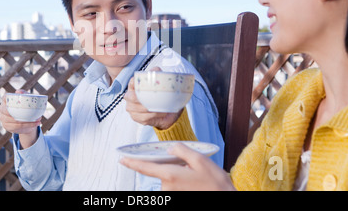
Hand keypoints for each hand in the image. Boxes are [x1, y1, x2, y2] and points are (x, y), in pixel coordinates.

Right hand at [0, 89, 40, 148]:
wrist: (27, 120)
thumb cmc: (26, 106)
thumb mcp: (27, 99)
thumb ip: (24, 93)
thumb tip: (18, 91)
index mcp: (6, 100)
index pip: (5, 97)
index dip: (9, 98)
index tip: (18, 100)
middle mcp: (2, 109)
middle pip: (6, 110)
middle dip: (17, 113)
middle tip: (30, 113)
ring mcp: (3, 118)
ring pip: (13, 120)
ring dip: (27, 121)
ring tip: (38, 119)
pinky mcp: (6, 126)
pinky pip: (16, 126)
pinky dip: (27, 125)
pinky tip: (35, 124)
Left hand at [120, 143, 234, 190]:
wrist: (226, 199)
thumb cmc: (215, 183)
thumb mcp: (200, 160)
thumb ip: (181, 150)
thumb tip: (170, 148)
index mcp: (171, 176)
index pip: (146, 167)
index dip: (132, 163)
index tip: (122, 159)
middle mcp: (167, 187)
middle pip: (161, 171)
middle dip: (171, 166)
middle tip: (191, 169)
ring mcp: (171, 195)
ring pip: (168, 179)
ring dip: (177, 175)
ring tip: (196, 178)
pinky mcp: (176, 198)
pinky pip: (173, 186)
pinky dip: (179, 181)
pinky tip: (194, 183)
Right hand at [124, 67, 181, 129]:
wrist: (166, 111)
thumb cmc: (160, 95)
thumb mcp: (160, 82)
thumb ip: (157, 73)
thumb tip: (156, 71)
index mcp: (134, 86)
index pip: (132, 82)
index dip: (136, 83)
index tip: (144, 84)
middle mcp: (130, 96)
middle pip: (131, 97)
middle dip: (141, 99)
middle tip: (154, 99)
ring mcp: (131, 108)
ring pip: (138, 108)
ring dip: (151, 108)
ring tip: (163, 107)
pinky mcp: (136, 117)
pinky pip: (143, 117)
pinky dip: (153, 116)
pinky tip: (159, 113)